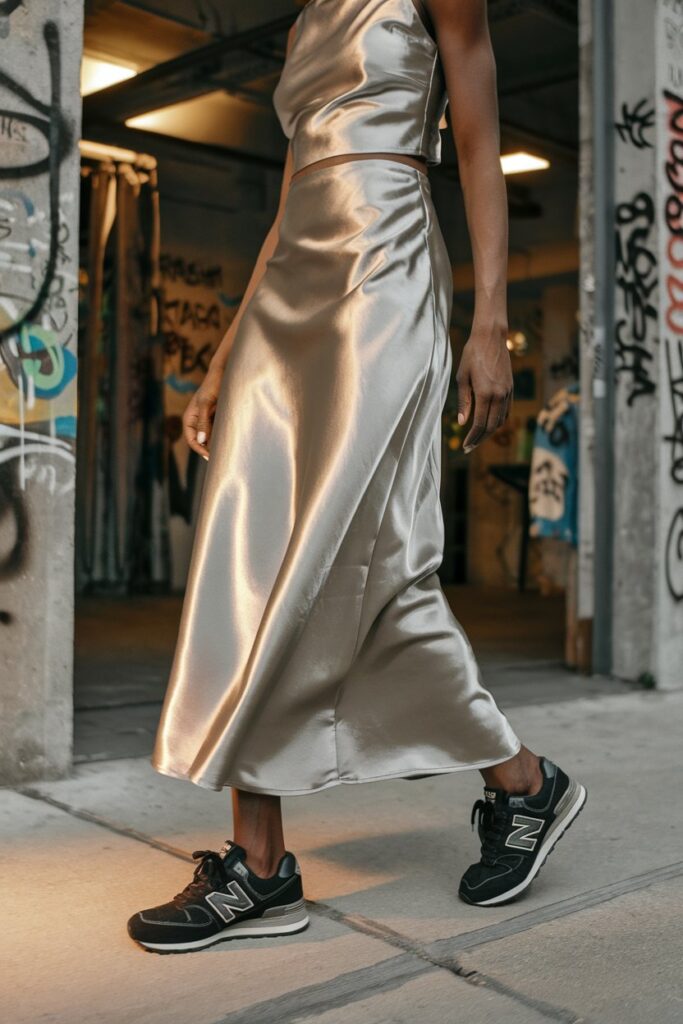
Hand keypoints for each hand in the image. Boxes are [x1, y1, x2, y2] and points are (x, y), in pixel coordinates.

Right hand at [182, 364, 223, 459]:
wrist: (224, 373)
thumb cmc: (213, 385)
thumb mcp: (206, 403)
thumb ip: (203, 422)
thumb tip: (201, 441)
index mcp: (190, 418)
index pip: (192, 440)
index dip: (200, 450)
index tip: (211, 456)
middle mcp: (197, 421)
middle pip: (201, 441)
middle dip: (210, 449)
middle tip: (222, 457)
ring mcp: (208, 420)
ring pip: (211, 437)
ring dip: (218, 443)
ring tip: (228, 449)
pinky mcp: (217, 418)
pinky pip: (219, 431)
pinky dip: (224, 436)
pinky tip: (232, 439)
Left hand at [456, 327, 512, 452]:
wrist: (491, 337)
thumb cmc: (472, 354)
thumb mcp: (462, 377)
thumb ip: (463, 401)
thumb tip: (462, 422)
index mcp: (485, 393)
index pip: (480, 424)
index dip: (472, 438)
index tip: (465, 447)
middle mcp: (499, 395)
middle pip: (491, 426)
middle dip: (480, 439)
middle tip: (469, 447)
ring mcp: (507, 392)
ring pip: (501, 420)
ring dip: (490, 431)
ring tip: (477, 437)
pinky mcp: (511, 388)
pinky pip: (506, 410)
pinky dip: (498, 420)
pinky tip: (489, 423)